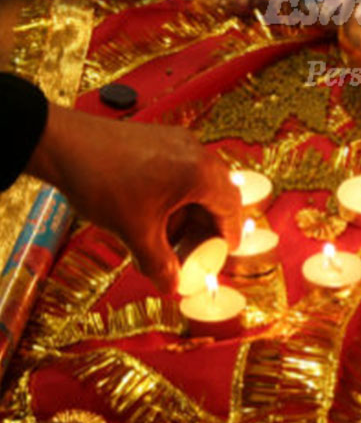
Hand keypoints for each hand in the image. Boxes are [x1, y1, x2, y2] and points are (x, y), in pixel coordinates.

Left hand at [28, 107, 241, 293]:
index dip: (229, 234)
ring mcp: (181, 142)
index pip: (230, 207)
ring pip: (200, 180)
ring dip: (191, 208)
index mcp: (199, 174)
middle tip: (195, 247)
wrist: (67, 145)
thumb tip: (171, 285)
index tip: (222, 253)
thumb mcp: (134, 231)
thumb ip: (159, 262)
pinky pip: (184, 168)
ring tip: (168, 232)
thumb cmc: (103, 183)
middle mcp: (197, 152)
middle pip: (219, 192)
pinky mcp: (164, 137)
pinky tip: (155, 209)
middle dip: (209, 223)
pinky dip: (178, 192)